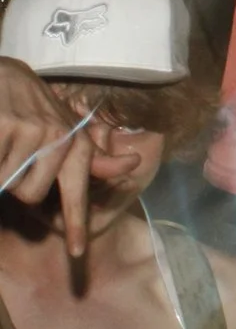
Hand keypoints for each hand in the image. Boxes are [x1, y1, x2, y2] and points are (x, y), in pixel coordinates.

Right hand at [0, 57, 90, 256]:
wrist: (5, 76)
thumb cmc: (34, 110)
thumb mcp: (66, 132)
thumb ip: (90, 157)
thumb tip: (131, 165)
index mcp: (75, 142)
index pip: (77, 188)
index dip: (76, 222)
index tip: (77, 252)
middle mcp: (58, 136)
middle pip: (31, 195)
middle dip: (16, 183)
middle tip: (15, 154)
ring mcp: (31, 131)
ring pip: (7, 184)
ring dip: (0, 170)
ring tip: (5, 144)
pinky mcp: (4, 126)